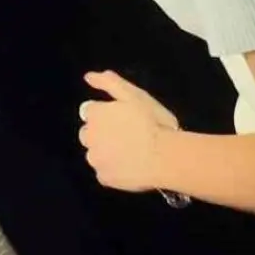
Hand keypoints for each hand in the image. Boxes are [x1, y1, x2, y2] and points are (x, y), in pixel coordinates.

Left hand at [78, 71, 181, 192]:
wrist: (165, 157)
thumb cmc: (153, 122)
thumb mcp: (134, 95)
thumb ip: (109, 83)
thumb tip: (88, 76)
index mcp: (95, 115)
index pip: (89, 112)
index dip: (106, 114)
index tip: (123, 119)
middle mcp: (88, 136)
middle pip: (88, 133)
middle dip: (102, 134)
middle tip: (128, 136)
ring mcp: (95, 159)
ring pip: (96, 154)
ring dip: (107, 153)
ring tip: (132, 153)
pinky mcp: (104, 178)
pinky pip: (105, 173)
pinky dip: (114, 170)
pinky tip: (131, 167)